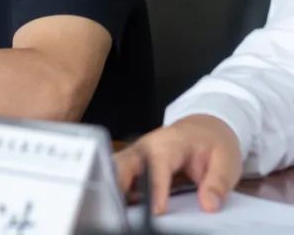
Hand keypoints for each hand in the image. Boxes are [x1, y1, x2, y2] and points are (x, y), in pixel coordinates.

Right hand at [115, 114, 242, 214]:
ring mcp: (137, 155)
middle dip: (118, 184)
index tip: (157, 211)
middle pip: (123, 163)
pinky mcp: (134, 164)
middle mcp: (146, 148)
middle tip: (122, 211)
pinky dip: (118, 190)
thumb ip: (218, 184)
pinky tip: (122, 208)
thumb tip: (209, 205)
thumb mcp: (226, 161)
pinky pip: (119, 176)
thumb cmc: (212, 143)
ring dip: (115, 189)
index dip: (156, 188)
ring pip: (116, 170)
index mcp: (168, 143)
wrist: (204, 129)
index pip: (157, 165)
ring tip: (119, 212)